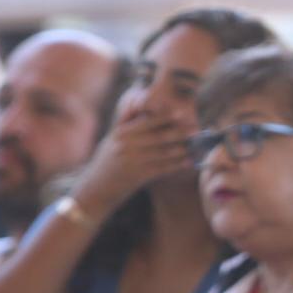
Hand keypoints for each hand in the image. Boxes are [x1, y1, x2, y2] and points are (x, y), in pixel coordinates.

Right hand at [72, 98, 195, 217]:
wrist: (96, 189)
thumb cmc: (106, 162)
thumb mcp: (112, 140)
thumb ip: (126, 124)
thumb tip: (137, 104)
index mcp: (121, 133)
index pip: (147, 121)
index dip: (166, 117)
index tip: (182, 113)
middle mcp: (127, 144)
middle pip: (158, 135)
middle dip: (179, 132)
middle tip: (196, 129)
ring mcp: (132, 160)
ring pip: (163, 152)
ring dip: (182, 148)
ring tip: (196, 145)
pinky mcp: (138, 176)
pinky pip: (162, 168)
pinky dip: (177, 164)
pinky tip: (189, 162)